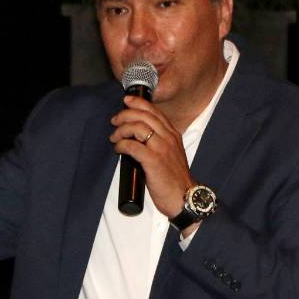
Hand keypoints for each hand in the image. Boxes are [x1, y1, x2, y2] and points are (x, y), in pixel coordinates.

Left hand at [109, 95, 195, 218]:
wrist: (184, 196)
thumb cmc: (173, 178)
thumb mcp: (170, 153)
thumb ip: (158, 141)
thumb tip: (137, 135)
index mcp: (173, 134)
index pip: (155, 111)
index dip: (139, 103)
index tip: (126, 102)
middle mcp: (169, 138)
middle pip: (144, 116)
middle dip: (126, 114)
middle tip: (115, 121)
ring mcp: (162, 149)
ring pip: (138, 127)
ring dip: (121, 130)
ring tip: (114, 137)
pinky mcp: (154, 161)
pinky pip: (133, 146)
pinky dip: (122, 145)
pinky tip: (118, 149)